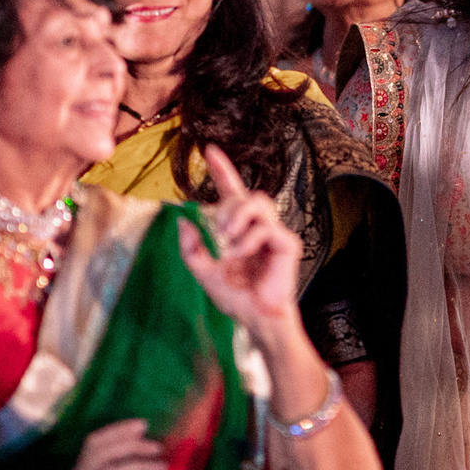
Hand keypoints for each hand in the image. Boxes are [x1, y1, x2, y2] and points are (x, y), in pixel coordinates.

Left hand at [178, 146, 301, 330]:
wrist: (255, 319)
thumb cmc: (236, 297)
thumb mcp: (204, 272)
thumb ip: (191, 248)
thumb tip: (181, 220)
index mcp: (239, 229)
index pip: (232, 191)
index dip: (222, 169)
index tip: (209, 150)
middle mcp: (258, 226)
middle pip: (247, 194)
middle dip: (228, 206)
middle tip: (218, 230)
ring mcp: (275, 233)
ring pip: (259, 202)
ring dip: (237, 216)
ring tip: (227, 238)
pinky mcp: (287, 244)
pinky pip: (266, 229)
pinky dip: (247, 240)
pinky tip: (238, 254)